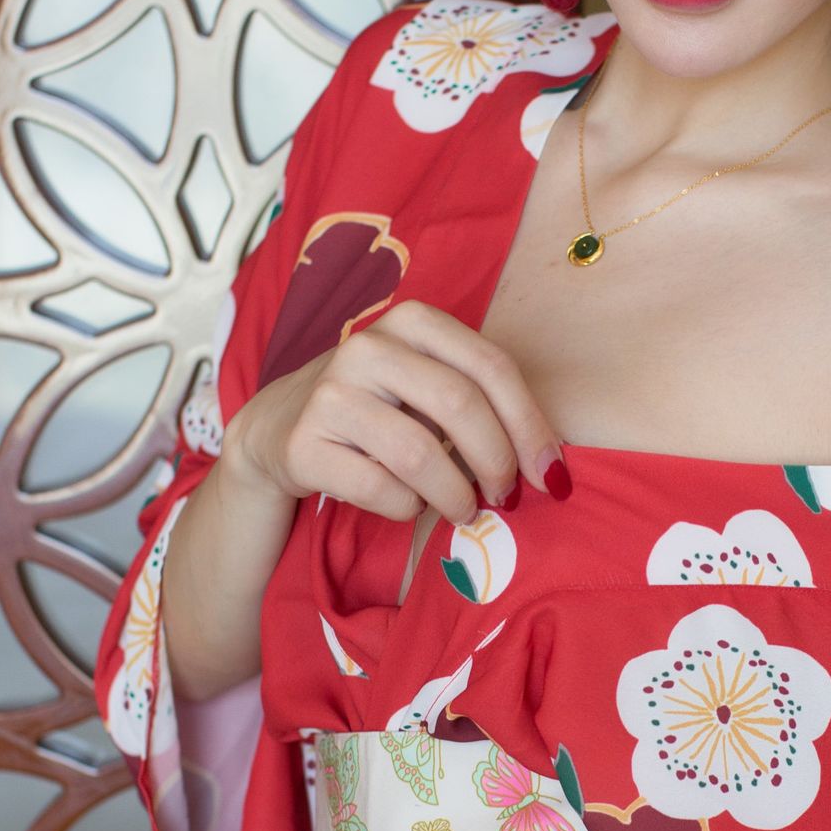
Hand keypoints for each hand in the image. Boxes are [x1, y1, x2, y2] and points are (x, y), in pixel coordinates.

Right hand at [225, 297, 563, 527]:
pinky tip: (408, 504)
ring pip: (421, 454)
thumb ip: (483, 403)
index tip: (551, 474)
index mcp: (412, 321)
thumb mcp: (428, 384)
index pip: (491, 367)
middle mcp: (367, 346)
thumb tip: (549, 466)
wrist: (280, 427)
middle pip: (461, 406)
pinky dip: (408, 508)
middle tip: (506, 497)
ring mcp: (330, 394)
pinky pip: (381, 489)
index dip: (530, 425)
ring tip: (462, 509)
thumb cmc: (378, 409)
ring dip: (456, 494)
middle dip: (498, 462)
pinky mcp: (303, 444)